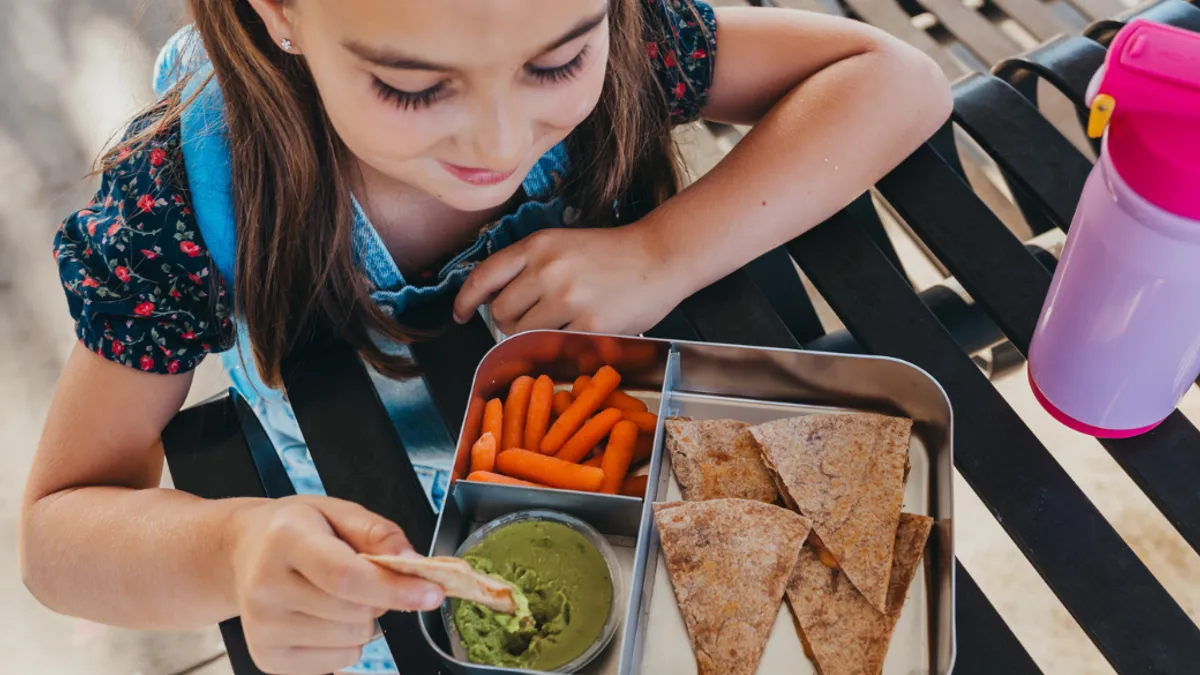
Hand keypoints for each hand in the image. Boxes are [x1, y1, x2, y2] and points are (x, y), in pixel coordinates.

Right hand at [230, 496, 444, 674]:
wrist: (242, 553)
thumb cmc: (297, 530)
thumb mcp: (338, 511)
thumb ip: (380, 533)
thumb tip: (413, 562)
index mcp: (286, 539)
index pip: (347, 576)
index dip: (395, 589)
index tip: (432, 593)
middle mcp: (266, 586)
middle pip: (355, 613)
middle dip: (380, 599)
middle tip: (363, 577)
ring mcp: (262, 627)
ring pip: (351, 641)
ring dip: (363, 621)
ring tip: (338, 595)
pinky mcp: (267, 657)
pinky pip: (337, 662)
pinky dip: (346, 644)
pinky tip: (324, 617)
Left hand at [453, 226, 685, 334]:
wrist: (659, 256)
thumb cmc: (612, 253)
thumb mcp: (563, 244)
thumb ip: (529, 265)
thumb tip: (494, 298)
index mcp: (538, 246)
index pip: (484, 276)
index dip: (465, 300)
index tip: (460, 314)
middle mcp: (548, 270)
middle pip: (500, 312)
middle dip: (508, 322)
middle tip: (529, 320)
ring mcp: (568, 299)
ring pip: (522, 333)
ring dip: (530, 336)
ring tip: (555, 326)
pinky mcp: (589, 325)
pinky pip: (553, 345)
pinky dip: (557, 345)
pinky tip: (572, 335)